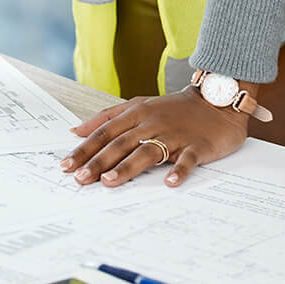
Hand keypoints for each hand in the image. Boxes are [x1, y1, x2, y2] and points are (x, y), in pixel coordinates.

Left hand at [60, 87, 252, 188]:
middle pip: (121, 143)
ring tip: (110, 182)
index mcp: (137, 114)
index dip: (85, 149)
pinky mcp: (196, 146)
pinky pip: (187, 160)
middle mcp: (152, 123)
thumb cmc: (174, 108)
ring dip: (128, 167)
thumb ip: (107, 116)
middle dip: (99, 162)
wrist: (217, 101)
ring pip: (148, 151)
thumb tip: (76, 130)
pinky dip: (179, 171)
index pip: (105, 133)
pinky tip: (169, 182)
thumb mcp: (139, 105)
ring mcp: (175, 135)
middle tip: (81, 179)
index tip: (67, 166)